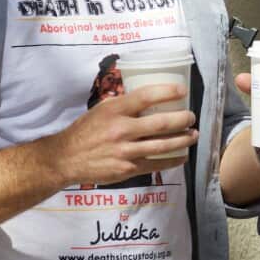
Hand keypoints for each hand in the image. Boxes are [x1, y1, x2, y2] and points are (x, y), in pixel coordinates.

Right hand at [49, 84, 196, 185]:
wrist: (65, 158)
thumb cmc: (86, 131)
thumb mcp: (101, 110)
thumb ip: (124, 104)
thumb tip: (149, 96)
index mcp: (114, 110)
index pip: (145, 96)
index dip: (168, 92)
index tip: (183, 91)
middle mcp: (121, 129)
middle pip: (161, 122)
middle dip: (183, 119)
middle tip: (192, 117)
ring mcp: (125, 151)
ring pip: (164, 145)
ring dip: (184, 140)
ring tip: (193, 135)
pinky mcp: (128, 168)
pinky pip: (157, 164)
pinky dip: (174, 160)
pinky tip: (182, 156)